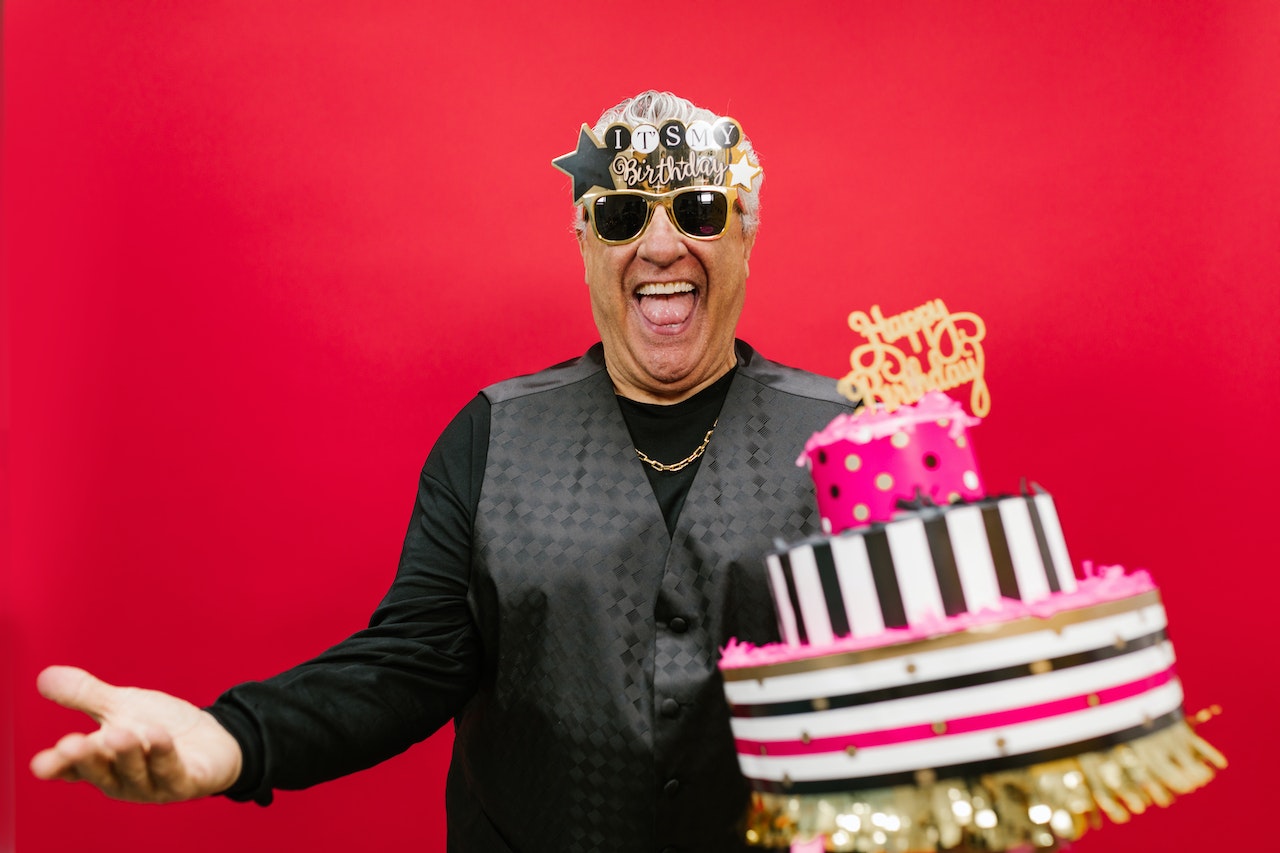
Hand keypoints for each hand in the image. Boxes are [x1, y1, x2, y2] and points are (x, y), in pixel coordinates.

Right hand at [30, 665, 242, 802]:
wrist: (212, 741)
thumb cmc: (159, 727)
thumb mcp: (122, 707)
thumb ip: (86, 695)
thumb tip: (44, 677)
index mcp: (102, 763)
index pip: (74, 768)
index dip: (57, 766)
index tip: (41, 763)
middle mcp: (123, 779)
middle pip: (101, 771)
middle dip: (87, 758)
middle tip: (71, 744)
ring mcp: (153, 784)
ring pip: (136, 771)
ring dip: (127, 753)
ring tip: (119, 733)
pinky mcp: (185, 782)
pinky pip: (173, 770)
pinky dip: (164, 754)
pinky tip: (158, 735)